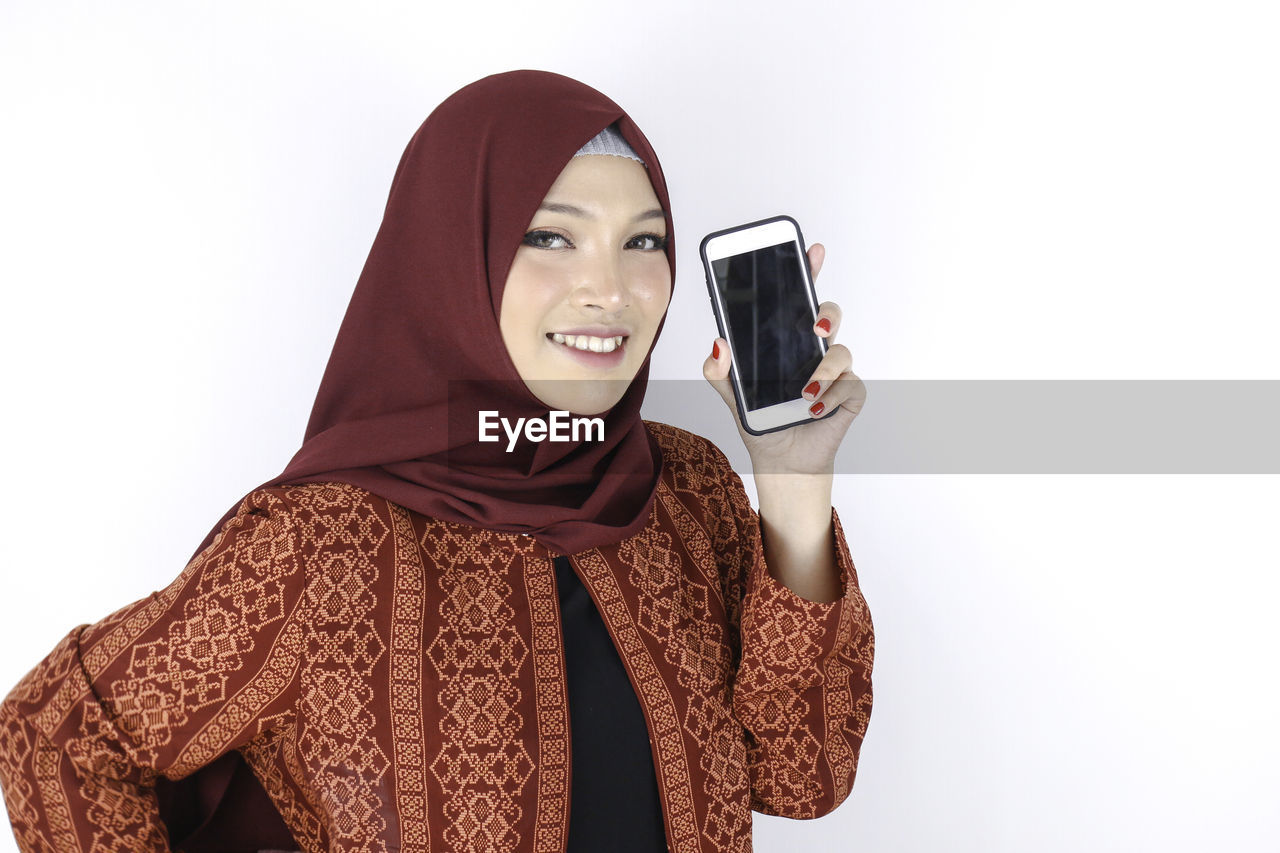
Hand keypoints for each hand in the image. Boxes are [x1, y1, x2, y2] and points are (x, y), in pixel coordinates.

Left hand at [702, 242, 866, 475]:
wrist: (781, 461)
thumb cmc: (761, 422)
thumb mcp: (732, 396)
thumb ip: (718, 371)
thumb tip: (717, 344)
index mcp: (786, 342)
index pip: (799, 300)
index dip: (808, 272)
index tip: (811, 251)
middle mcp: (813, 351)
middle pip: (829, 315)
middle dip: (827, 314)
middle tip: (815, 326)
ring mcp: (835, 372)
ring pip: (842, 350)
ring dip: (825, 368)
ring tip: (804, 390)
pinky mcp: (849, 395)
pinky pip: (850, 385)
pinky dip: (832, 395)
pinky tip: (814, 408)